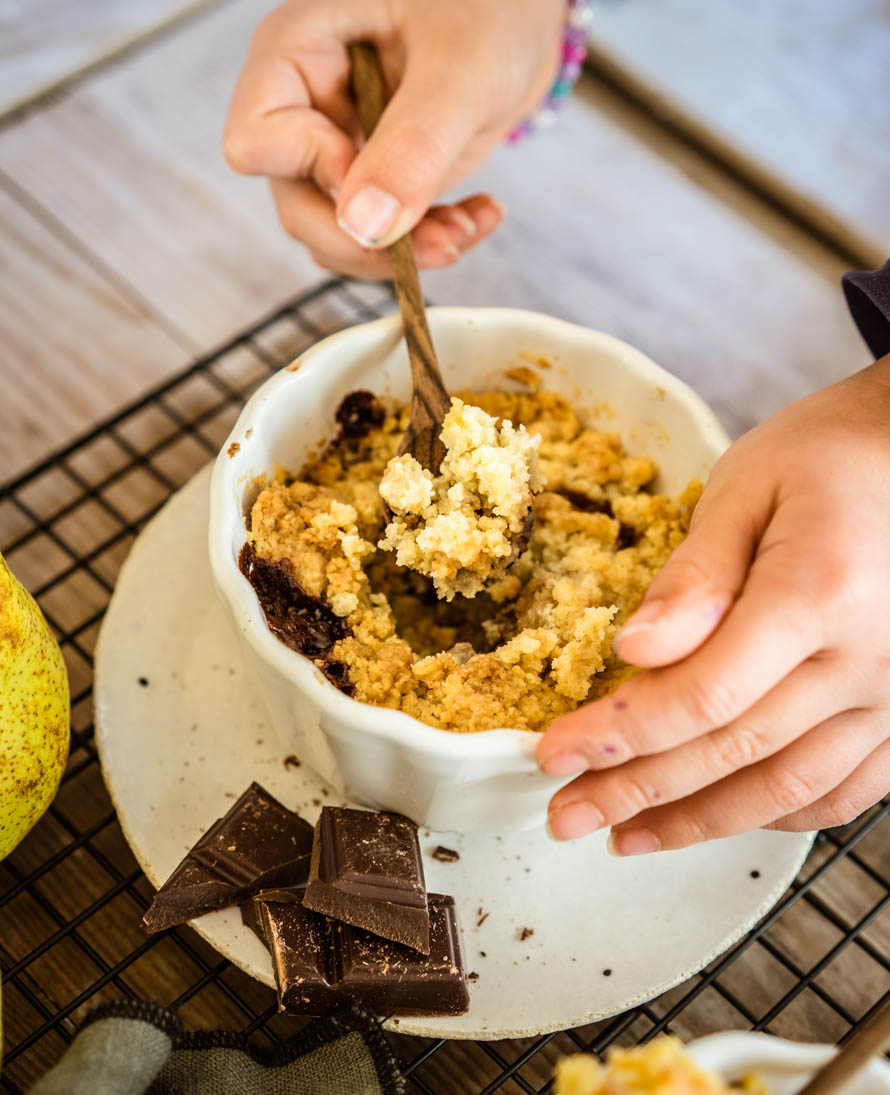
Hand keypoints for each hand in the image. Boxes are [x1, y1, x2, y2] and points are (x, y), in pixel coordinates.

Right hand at [224, 0, 563, 276]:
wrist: (520, 13)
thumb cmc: (488, 4)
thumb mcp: (461, 69)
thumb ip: (414, 145)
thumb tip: (364, 226)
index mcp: (297, 52)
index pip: (256, 141)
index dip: (315, 173)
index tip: (384, 179)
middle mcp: (306, 106)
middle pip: (298, 206)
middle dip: (371, 239)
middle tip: (447, 240)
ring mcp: (339, 147)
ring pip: (338, 236)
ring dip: (404, 253)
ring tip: (470, 226)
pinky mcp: (377, 180)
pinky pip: (379, 237)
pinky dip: (428, 243)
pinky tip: (477, 218)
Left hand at [537, 356, 889, 851]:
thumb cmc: (833, 456)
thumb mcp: (750, 486)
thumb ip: (696, 575)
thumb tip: (637, 650)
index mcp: (820, 594)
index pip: (700, 695)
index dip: (619, 734)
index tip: (554, 753)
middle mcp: (871, 662)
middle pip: (732, 751)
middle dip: (636, 791)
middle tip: (566, 813)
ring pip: (786, 789)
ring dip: (698, 822)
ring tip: (627, 834)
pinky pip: (845, 792)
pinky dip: (775, 814)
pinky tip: (722, 817)